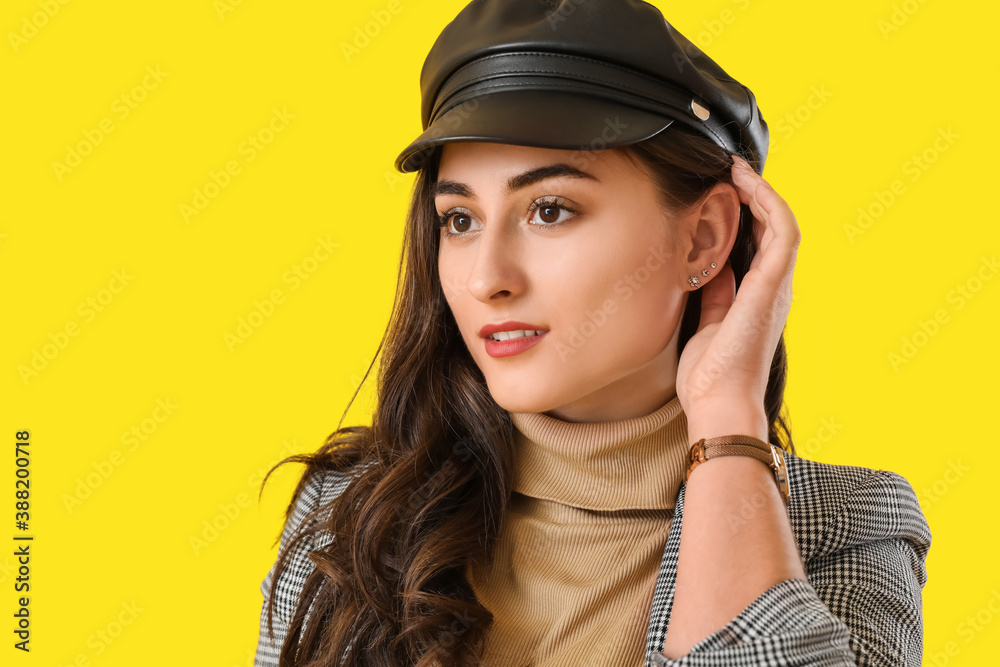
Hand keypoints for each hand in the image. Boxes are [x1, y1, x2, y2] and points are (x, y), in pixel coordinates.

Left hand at [675, 154, 800, 423]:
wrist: (719, 403)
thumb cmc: (709, 376)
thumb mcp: (705, 325)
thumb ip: (712, 296)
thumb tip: (707, 268)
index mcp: (756, 298)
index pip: (756, 244)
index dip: (743, 214)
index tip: (720, 192)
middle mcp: (773, 288)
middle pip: (771, 228)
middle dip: (753, 196)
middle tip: (728, 171)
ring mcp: (777, 286)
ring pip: (782, 222)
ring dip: (761, 192)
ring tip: (737, 169)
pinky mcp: (774, 284)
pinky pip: (783, 231)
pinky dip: (768, 203)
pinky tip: (747, 184)